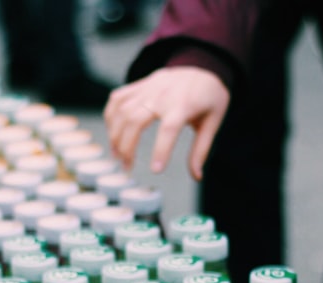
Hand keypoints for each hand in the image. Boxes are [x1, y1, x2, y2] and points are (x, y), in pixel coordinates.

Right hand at [104, 66, 229, 180]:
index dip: (161, 150)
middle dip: (127, 147)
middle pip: (136, 120)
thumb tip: (197, 176)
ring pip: (122, 111)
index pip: (169, 128)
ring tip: (117, 155)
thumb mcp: (212, 122)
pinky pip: (117, 99)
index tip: (156, 170)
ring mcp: (148, 88)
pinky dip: (110, 116)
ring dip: (115, 136)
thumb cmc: (208, 97)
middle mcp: (163, 95)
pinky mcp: (139, 85)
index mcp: (184, 105)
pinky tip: (112, 133)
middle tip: (126, 167)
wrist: (203, 65)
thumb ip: (201, 150)